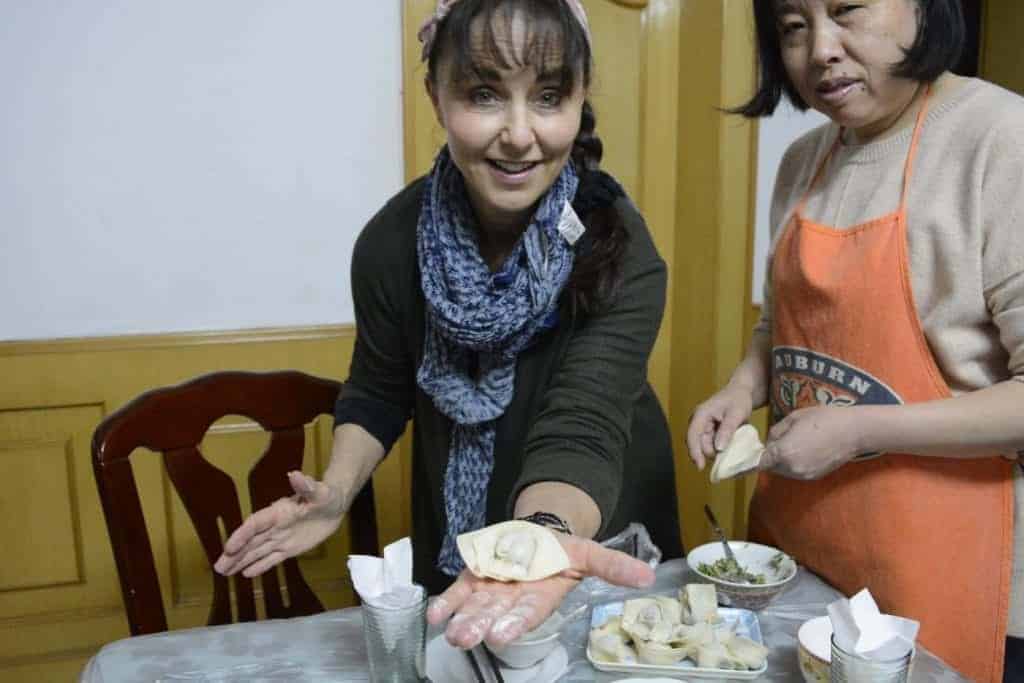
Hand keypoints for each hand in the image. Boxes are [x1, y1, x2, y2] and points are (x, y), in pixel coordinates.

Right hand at [213, 471, 344, 577]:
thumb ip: (306, 486)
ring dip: (241, 561)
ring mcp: (281, 538)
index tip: (229, 547)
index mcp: (278, 512)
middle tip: (218, 567)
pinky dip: (260, 566)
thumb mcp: (319, 491)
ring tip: (223, 572)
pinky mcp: (290, 548)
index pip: (255, 524)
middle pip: (250, 541)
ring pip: (257, 551)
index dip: (241, 535)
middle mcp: (275, 526)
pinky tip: (246, 574)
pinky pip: (272, 559)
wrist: (335, 505)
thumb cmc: (326, 495)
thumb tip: (294, 474)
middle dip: (235, 553)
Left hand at [426, 533, 654, 649]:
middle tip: (468, 637)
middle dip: (482, 626)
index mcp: (540, 596)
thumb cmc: (561, 551)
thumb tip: (648, 576)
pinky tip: (434, 616)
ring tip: (452, 632)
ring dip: (462, 620)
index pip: (528, 612)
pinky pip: (457, 593)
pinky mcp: (472, 580)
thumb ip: (612, 566)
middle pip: (496, 616)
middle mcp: (513, 600)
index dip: (517, 622)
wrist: (536, 537)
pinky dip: (445, 604)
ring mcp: (490, 591)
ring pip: (474, 608)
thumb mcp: (588, 553)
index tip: (504, 633)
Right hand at [686, 382, 754, 469]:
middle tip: (730, 456)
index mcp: (701, 415)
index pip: (692, 436)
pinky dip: (721, 448)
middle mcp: (698, 421)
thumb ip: (727, 430)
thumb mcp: (736, 414)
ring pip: (707, 446)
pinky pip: (712, 444)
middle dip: (712, 453)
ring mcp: (703, 427)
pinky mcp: (709, 431)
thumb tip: (718, 449)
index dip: (694, 452)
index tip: (700, 467)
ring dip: (718, 451)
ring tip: (733, 447)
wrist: (741, 391)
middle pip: (699, 444)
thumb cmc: (738, 399)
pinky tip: (731, 446)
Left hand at [761, 406, 865, 478]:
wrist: (853, 432)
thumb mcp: (793, 418)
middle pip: (771, 467)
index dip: (759, 454)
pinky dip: (795, 465)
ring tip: (793, 445)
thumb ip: (776, 431)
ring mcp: (804, 475)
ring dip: (782, 462)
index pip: (760, 461)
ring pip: (783, 472)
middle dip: (771, 457)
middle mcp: (792, 468)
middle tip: (779, 442)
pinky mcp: (814, 477)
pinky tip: (804, 451)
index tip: (759, 447)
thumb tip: (769, 442)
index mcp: (784, 452)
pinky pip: (796, 473)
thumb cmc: (823, 419)